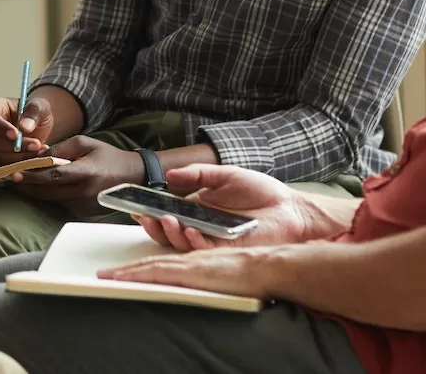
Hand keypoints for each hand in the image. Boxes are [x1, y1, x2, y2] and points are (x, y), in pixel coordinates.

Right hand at [0, 95, 56, 164]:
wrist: (35, 127)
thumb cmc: (34, 112)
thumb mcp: (39, 106)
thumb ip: (33, 113)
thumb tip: (25, 126)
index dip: (0, 127)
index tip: (16, 135)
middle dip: (13, 146)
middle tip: (36, 145)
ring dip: (18, 157)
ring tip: (38, 152)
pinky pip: (2, 166)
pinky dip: (18, 166)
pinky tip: (34, 159)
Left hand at [7, 136, 144, 211]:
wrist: (132, 177)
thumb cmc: (107, 156)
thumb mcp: (86, 143)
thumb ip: (61, 148)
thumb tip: (38, 154)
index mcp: (85, 172)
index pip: (53, 175)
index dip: (32, 175)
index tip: (15, 172)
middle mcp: (84, 192)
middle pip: (47, 191)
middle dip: (26, 186)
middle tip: (7, 179)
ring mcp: (84, 205)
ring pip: (51, 200)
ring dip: (33, 192)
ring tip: (16, 183)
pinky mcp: (84, 213)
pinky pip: (60, 204)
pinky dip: (47, 196)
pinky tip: (36, 189)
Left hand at [102, 243, 280, 298]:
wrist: (264, 266)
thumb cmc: (251, 274)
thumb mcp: (224, 277)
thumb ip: (211, 280)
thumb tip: (204, 289)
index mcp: (195, 262)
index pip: (162, 265)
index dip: (142, 269)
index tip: (124, 273)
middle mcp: (187, 260)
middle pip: (151, 264)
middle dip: (126, 270)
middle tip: (104, 274)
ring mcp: (187, 265)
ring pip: (150, 267)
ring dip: (127, 272)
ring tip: (107, 277)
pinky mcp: (189, 271)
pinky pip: (158, 273)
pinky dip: (140, 274)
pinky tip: (126, 277)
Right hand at [134, 163, 329, 251]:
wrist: (290, 207)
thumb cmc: (261, 191)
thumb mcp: (224, 174)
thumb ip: (197, 174)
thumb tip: (170, 176)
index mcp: (198, 209)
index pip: (168, 213)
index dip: (150, 212)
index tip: (135, 205)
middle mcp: (202, 226)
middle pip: (169, 233)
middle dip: (153, 226)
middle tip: (145, 216)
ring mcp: (213, 240)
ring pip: (182, 245)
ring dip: (171, 234)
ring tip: (166, 219)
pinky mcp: (228, 250)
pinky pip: (205, 251)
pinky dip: (194, 242)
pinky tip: (191, 230)